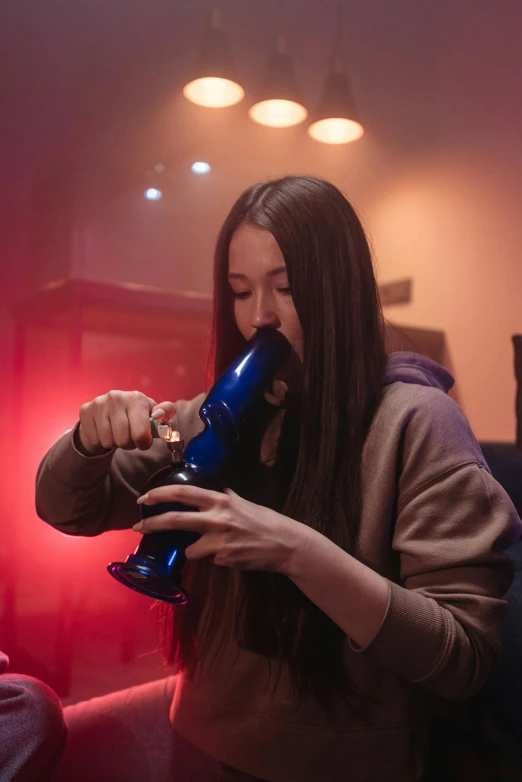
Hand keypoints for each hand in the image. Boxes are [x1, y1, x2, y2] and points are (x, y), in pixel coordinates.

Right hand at [78, 390, 175, 455]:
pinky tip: (103, 432)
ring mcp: (99, 403)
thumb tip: (161, 415)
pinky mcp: (86, 410)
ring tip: (116, 434)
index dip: (143, 443)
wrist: (108, 412)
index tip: (144, 442)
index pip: (141, 433)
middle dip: (128, 444)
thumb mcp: (151, 414)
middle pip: (123, 440)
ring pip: (108, 441)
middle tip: (129, 438)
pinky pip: (94, 439)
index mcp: (136, 398)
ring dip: (114, 443)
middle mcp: (117, 397)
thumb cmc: (134, 416)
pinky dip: (100, 441)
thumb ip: (164, 413)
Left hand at [133, 485, 309, 573]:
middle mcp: (217, 518)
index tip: (144, 498)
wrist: (286, 545)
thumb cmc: (266, 522)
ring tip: (213, 549)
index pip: (183, 493)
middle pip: (174, 520)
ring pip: (190, 549)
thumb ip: (225, 497)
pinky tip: (230, 555)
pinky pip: (208, 560)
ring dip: (195, 551)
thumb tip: (213, 490)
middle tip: (137, 528)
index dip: (160, 494)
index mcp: (220, 500)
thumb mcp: (243, 503)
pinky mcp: (223, 560)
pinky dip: (213, 559)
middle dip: (152, 524)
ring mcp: (219, 541)